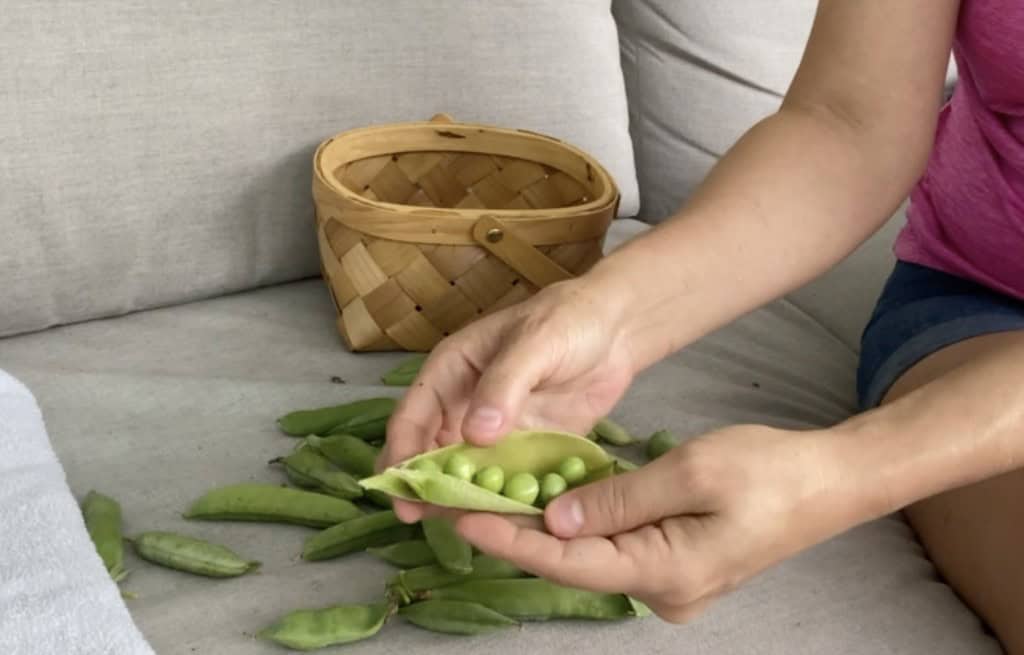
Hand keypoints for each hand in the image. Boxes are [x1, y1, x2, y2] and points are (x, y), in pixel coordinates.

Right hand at [381, 278, 637, 521]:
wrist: (616, 331)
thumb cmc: (567, 321)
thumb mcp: (533, 343)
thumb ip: (503, 385)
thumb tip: (475, 434)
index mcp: (451, 371)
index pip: (413, 416)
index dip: (401, 453)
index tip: (400, 487)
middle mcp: (464, 406)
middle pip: (430, 452)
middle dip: (421, 485)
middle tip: (416, 518)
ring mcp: (495, 432)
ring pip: (464, 474)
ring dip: (459, 499)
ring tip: (460, 527)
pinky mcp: (526, 451)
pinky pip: (505, 482)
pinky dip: (500, 503)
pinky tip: (503, 525)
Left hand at [454, 425, 868, 622]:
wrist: (829, 484)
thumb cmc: (768, 472)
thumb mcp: (690, 472)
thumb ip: (619, 499)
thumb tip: (557, 517)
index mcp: (666, 572)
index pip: (569, 560)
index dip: (513, 539)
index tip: (463, 518)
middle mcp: (664, 592)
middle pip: (576, 562)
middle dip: (521, 532)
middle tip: (466, 502)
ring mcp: (672, 584)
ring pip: (595, 554)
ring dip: (551, 527)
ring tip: (497, 498)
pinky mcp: (677, 566)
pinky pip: (619, 547)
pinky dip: (586, 524)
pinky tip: (555, 500)